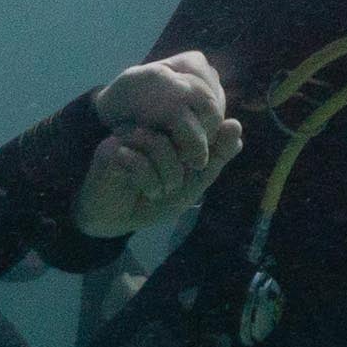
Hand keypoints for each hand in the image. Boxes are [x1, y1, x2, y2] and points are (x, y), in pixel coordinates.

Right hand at [76, 50, 244, 237]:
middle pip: (178, 131)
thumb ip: (215, 157)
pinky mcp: (109, 152)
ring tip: (164, 190)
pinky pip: (136, 158)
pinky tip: (149, 191)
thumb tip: (236, 126)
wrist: (116, 221)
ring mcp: (127, 137)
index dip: (203, 150)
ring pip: (158, 143)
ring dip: (169, 173)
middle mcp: (148, 128)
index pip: (196, 127)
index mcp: (168, 131)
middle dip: (187, 163)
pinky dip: (149, 180)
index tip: (195, 172)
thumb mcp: (194, 182)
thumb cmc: (154, 200)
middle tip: (178, 183)